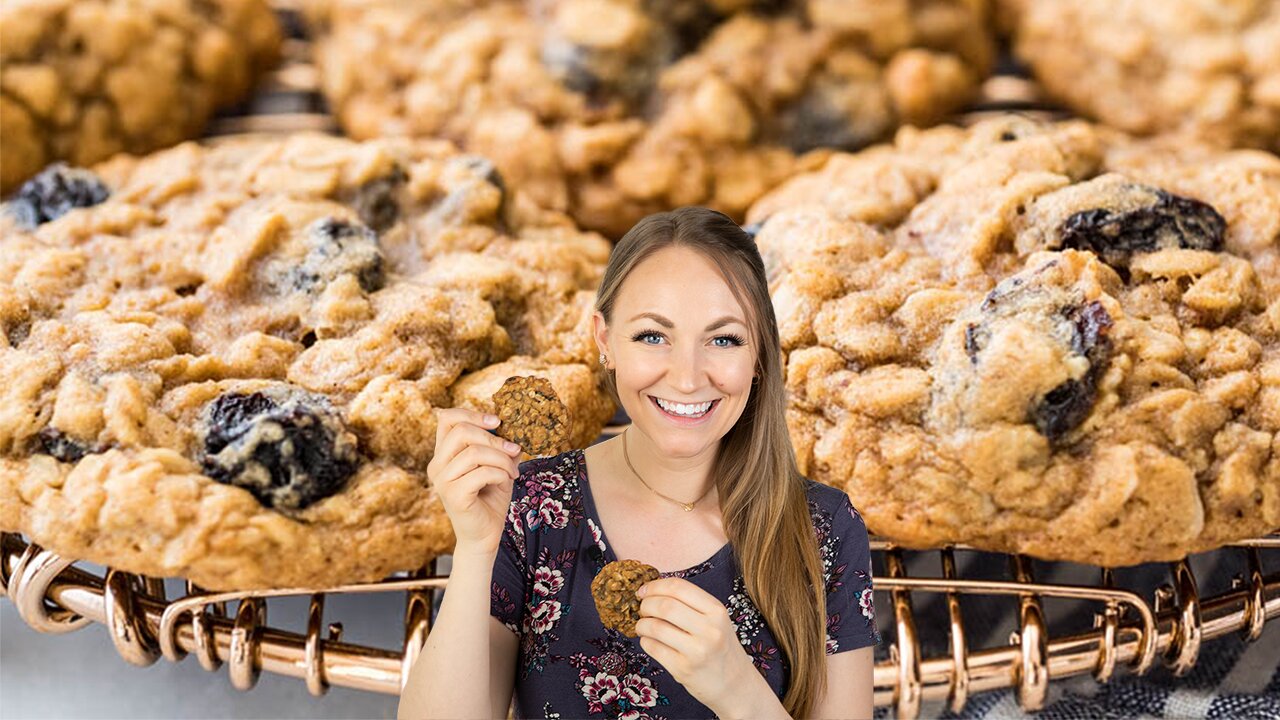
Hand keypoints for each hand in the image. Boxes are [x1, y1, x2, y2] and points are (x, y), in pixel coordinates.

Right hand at [426, 408, 521, 555]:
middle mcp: (437, 465)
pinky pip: (481, 473)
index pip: (447, 418)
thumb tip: (515, 428)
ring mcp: (442, 481)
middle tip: (514, 450)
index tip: (497, 422)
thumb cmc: (490, 498)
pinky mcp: (454, 496)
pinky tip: (506, 482)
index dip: (472, 414)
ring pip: (474, 452)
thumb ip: (500, 446)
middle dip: (494, 438)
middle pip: (461, 431)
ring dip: (501, 459)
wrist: (485, 535)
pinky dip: (500, 474)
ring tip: (512, 471)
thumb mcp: (497, 465)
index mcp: (443, 454)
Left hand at [634, 577, 755, 712]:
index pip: (679, 587)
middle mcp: (710, 629)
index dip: (655, 586)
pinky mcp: (683, 669)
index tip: (644, 590)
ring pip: (655, 627)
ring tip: (643, 627)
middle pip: (665, 605)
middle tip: (643, 609)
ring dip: (642, 624)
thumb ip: (690, 604)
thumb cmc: (720, 648)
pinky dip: (645, 641)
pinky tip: (650, 641)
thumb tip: (651, 590)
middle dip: (646, 605)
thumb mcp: (716, 620)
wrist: (735, 686)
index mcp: (717, 611)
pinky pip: (653, 648)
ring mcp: (697, 651)